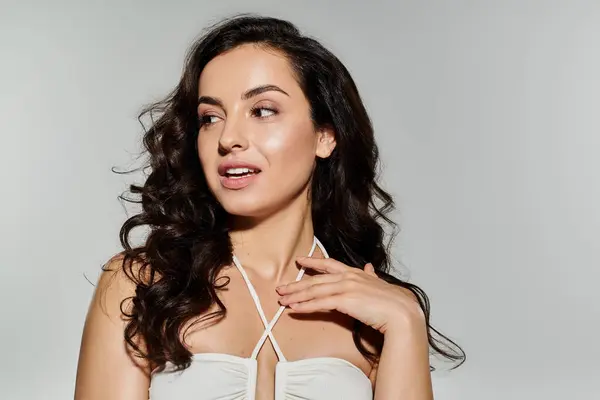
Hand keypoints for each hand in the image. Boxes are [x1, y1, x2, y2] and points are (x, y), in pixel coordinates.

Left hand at [276, 257, 424, 334]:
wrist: (401, 312)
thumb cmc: (393, 302)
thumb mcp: (379, 284)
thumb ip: (371, 276)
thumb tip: (369, 267)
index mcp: (355, 273)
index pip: (329, 265)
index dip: (313, 262)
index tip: (300, 261)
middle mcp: (348, 277)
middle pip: (316, 279)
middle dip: (297, 284)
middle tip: (281, 288)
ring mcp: (345, 287)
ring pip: (314, 291)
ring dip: (296, 295)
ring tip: (282, 300)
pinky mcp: (344, 300)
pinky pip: (319, 303)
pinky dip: (304, 306)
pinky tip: (293, 309)